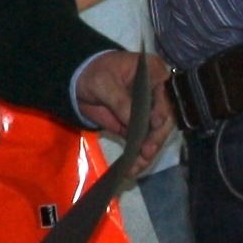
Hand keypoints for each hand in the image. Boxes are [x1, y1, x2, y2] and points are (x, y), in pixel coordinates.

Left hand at [74, 49, 176, 163]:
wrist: (78, 81)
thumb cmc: (95, 73)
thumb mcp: (104, 82)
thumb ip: (120, 100)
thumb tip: (132, 122)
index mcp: (154, 75)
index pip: (164, 95)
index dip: (161, 110)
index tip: (155, 123)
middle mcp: (156, 95)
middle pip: (164, 119)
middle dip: (156, 137)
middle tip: (146, 151)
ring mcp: (147, 113)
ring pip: (154, 135)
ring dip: (147, 152)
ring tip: (137, 166)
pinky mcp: (136, 128)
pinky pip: (141, 143)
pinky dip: (137, 157)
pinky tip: (132, 168)